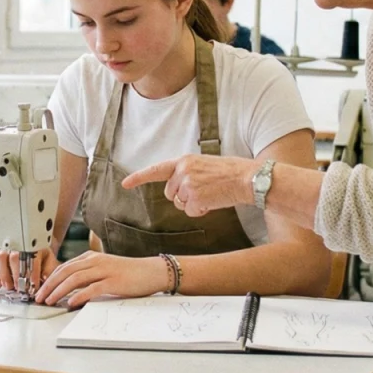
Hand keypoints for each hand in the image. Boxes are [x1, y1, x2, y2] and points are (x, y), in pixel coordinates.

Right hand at [0, 248, 60, 291]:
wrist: (35, 251)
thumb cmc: (42, 259)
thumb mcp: (50, 263)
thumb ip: (49, 271)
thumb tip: (45, 279)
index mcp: (33, 247)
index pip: (32, 258)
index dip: (32, 274)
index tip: (34, 286)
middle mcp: (17, 247)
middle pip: (14, 258)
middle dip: (18, 276)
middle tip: (21, 289)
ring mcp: (5, 252)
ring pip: (0, 259)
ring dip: (4, 275)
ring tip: (10, 286)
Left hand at [34, 252, 168, 308]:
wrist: (152, 271)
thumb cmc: (130, 273)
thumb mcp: (105, 269)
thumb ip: (89, 275)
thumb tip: (70, 288)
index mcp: (92, 257)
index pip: (65, 267)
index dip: (50, 278)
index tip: (40, 289)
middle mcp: (96, 261)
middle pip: (65, 271)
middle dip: (49, 285)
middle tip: (39, 297)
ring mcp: (105, 271)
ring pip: (74, 279)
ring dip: (59, 291)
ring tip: (49, 301)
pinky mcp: (114, 282)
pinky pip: (92, 289)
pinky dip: (79, 296)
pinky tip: (71, 303)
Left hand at [122, 154, 256, 216]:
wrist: (247, 178)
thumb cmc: (229, 173)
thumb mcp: (204, 165)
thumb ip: (187, 173)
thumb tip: (176, 189)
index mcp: (184, 161)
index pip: (156, 170)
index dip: (139, 178)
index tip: (125, 184)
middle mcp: (182, 171)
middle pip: (170, 194)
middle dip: (183, 197)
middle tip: (203, 191)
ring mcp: (188, 184)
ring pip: (180, 204)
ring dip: (194, 204)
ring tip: (211, 194)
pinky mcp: (195, 197)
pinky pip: (191, 211)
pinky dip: (202, 211)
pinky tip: (213, 201)